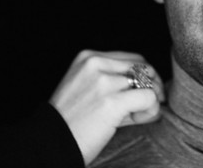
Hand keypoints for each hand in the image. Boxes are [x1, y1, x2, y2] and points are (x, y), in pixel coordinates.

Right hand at [49, 50, 165, 164]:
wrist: (49, 145)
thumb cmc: (71, 121)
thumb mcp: (90, 90)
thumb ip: (116, 82)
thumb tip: (154, 87)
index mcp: (88, 58)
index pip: (132, 59)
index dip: (144, 77)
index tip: (144, 93)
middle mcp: (95, 65)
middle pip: (143, 68)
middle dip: (152, 86)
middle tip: (148, 105)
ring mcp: (103, 82)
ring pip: (148, 83)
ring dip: (150, 102)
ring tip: (137, 116)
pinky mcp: (111, 102)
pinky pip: (148, 98)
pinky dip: (151, 110)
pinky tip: (140, 120)